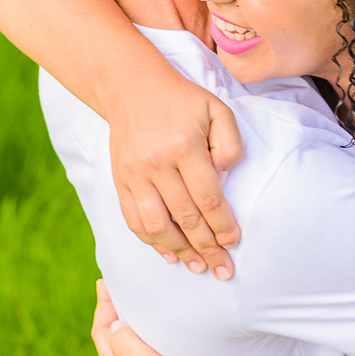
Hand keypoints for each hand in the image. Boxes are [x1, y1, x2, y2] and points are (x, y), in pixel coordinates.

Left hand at [91, 280, 221, 355]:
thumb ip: (126, 345)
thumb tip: (114, 325)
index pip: (102, 334)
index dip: (102, 307)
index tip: (104, 283)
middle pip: (110, 344)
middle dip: (110, 315)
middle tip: (115, 292)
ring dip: (125, 331)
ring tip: (132, 312)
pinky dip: (140, 347)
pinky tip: (153, 346)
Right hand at [107, 73, 243, 278]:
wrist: (131, 86)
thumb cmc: (181, 99)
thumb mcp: (216, 109)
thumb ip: (230, 143)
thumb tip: (226, 177)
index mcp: (184, 146)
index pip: (208, 198)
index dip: (223, 226)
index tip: (233, 243)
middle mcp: (157, 163)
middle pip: (185, 218)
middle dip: (207, 248)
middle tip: (222, 269)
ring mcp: (134, 174)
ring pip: (157, 225)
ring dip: (179, 251)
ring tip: (197, 266)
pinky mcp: (120, 179)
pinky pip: (133, 219)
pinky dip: (150, 240)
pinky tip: (168, 253)